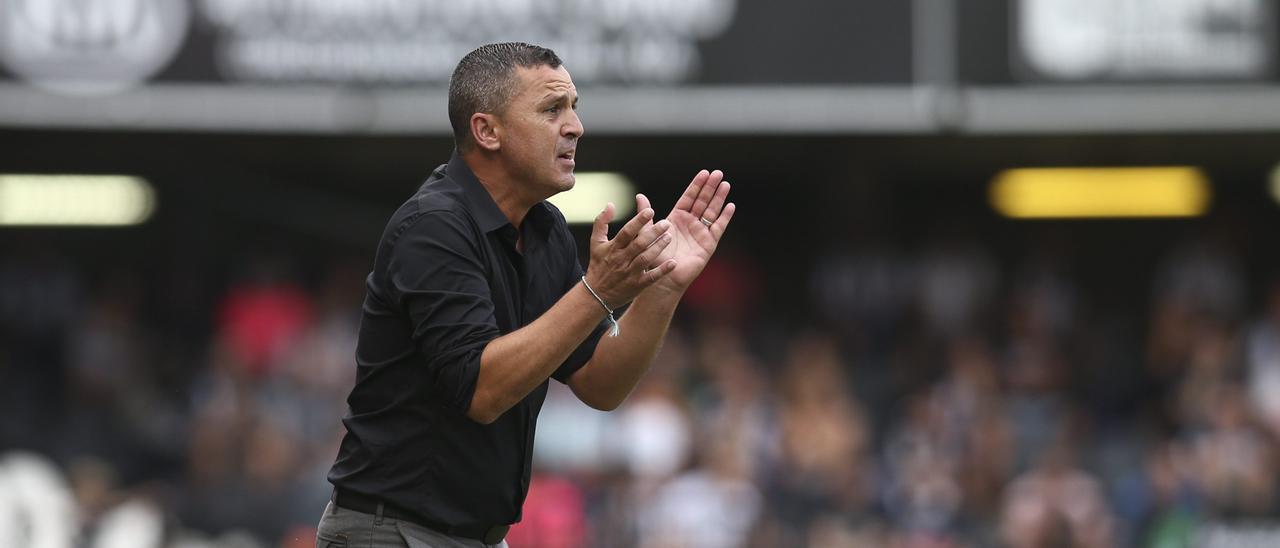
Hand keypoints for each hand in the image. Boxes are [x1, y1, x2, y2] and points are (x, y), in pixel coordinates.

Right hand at [585, 203, 676, 307]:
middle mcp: (621, 260)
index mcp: (613, 248)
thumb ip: (601, 222)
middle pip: (638, 244)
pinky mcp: (637, 285)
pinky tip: (673, 262)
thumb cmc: (598, 265)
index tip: (650, 211)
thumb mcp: (595, 243)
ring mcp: (630, 273)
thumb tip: (610, 204)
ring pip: (645, 259)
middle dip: (653, 233)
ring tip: (669, 237)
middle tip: (666, 223)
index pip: (626, 232)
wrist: (596, 294)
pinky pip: (651, 277)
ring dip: (658, 248)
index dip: (638, 221)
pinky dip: (662, 271)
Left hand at [642, 169, 735, 293]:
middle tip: (718, 173)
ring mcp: (700, 233)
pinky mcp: (708, 244)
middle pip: (703, 201)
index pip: (689, 198)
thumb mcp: (648, 232)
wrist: (663, 277)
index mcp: (677, 218)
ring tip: (725, 184)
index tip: (704, 173)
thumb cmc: (654, 258)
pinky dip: (724, 217)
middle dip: (710, 187)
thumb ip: (646, 215)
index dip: (696, 185)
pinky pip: (718, 228)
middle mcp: (690, 224)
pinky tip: (730, 206)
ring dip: (719, 198)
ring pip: (712, 211)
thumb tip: (640, 196)